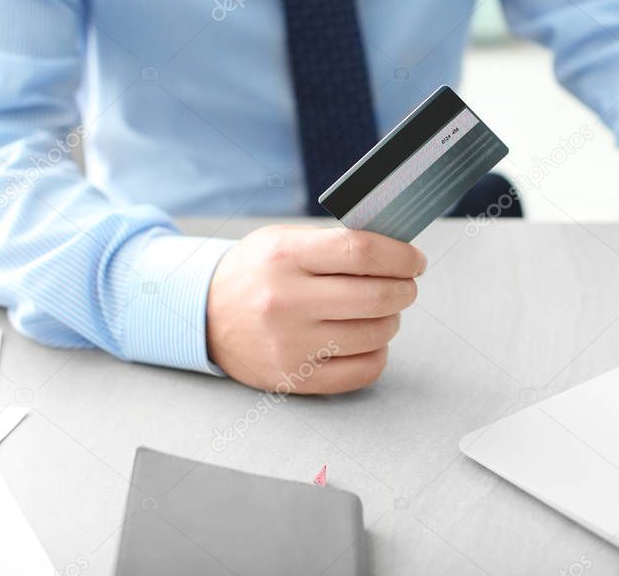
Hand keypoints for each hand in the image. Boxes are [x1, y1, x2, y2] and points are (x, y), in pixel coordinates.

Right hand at [206, 225, 425, 393]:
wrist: (202, 315)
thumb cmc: (256, 272)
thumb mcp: (284, 240)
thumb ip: (336, 243)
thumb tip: (397, 251)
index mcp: (285, 256)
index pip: (362, 252)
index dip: (400, 256)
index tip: (415, 261)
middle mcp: (285, 301)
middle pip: (376, 297)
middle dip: (405, 290)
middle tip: (406, 286)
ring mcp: (288, 344)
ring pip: (375, 334)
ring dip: (391, 321)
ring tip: (381, 311)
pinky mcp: (292, 378)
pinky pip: (362, 371)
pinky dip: (377, 354)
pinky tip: (368, 340)